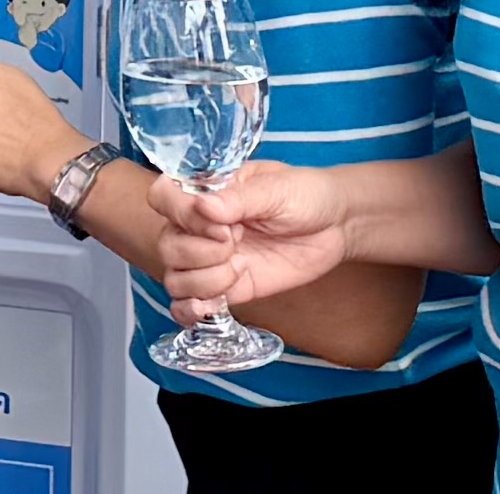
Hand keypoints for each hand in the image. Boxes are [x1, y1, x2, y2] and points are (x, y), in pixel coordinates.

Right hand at [148, 158, 351, 319]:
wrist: (336, 227)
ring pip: (175, 279)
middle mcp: (199, 226)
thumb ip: (239, 199)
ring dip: (204, 281)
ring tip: (240, 269)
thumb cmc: (304, 194)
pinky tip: (210, 307)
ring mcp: (211, 260)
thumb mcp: (275, 189)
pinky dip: (191, 311)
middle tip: (238, 242)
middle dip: (201, 252)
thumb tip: (203, 207)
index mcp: (205, 191)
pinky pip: (189, 306)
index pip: (162, 197)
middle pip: (167, 245)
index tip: (219, 223)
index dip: (181, 214)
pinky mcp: (229, 289)